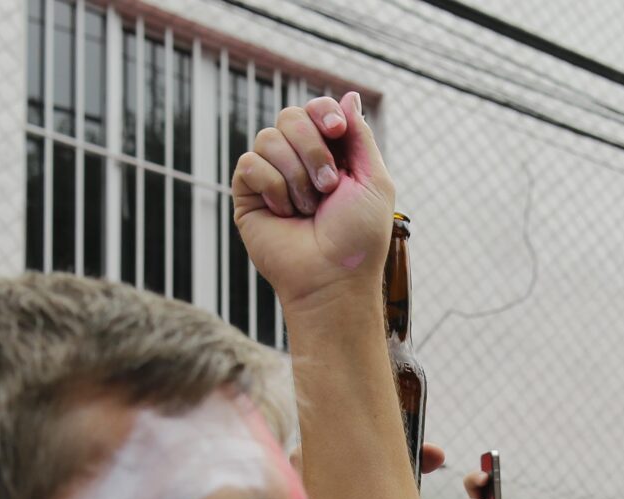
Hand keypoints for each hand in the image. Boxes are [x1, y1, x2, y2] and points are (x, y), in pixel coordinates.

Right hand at [232, 92, 394, 314]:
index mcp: (330, 155)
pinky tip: (285, 213)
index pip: (316, 110)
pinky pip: (250, 163)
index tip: (336, 129)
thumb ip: (360, 136)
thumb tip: (349, 96)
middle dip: (313, 148)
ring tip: (308, 208)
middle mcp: (299, 161)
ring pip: (269, 137)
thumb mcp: (374, 181)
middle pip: (291, 116)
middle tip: (328, 187)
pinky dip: (273, 187)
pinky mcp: (249, 194)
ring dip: (296, 174)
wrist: (332, 278)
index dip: (323, 112)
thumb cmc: (358, 238)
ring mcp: (272, 176)